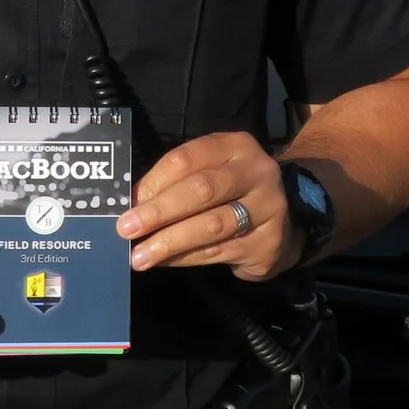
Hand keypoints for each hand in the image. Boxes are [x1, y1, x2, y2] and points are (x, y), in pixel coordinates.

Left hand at [118, 132, 301, 281]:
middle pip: (201, 190)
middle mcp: (257, 172)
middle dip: (159, 211)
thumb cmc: (232, 194)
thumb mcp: (210, 173)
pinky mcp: (267, 242)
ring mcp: (268, 208)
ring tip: (139, 256)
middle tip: (125, 228)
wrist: (283, 224)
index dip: (155, 181)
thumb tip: (132, 203)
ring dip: (169, 242)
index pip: (188, 159)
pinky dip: (185, 258)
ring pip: (210, 225)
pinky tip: (163, 261)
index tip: (128, 202)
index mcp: (236, 146)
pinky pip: (218, 251)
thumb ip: (177, 181)